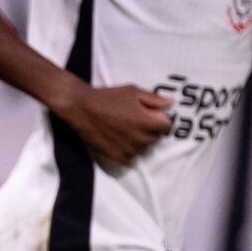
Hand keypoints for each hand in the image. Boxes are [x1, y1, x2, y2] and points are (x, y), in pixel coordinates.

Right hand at [52, 77, 172, 165]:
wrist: (81, 108)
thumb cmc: (108, 97)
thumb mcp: (133, 92)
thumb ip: (154, 99)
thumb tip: (170, 103)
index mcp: (147, 121)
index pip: (167, 127)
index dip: (160, 120)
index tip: (151, 115)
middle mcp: (140, 138)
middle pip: (155, 139)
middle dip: (150, 130)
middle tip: (136, 121)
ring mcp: (128, 149)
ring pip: (143, 149)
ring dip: (139, 141)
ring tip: (126, 130)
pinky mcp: (116, 156)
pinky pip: (131, 159)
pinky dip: (129, 151)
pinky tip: (120, 141)